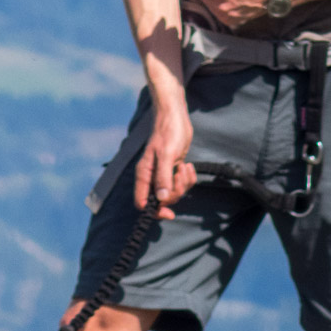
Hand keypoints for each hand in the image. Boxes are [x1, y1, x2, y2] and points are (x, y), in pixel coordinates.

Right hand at [135, 103, 196, 217]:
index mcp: (144, 175)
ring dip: (183, 184)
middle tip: (179, 175)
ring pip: (173, 192)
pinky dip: (188, 178)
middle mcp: (151, 177)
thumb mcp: (167, 155)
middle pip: (162, 200)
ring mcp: (162, 174)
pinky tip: (187, 165)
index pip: (143, 203)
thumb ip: (163, 177)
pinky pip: (181, 183)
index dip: (155, 211)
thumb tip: (161, 199)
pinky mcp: (173, 169)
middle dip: (175, 192)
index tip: (170, 213)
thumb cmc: (168, 132)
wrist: (175, 116)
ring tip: (184, 167)